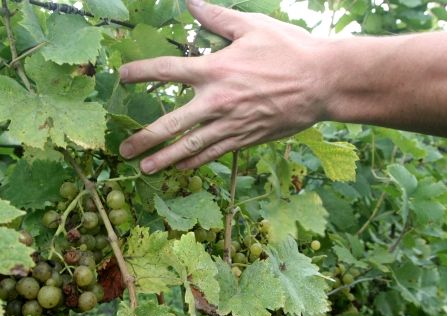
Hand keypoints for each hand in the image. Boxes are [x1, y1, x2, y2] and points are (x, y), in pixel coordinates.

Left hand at [118, 0, 329, 173]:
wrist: (323, 82)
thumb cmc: (290, 50)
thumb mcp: (253, 26)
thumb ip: (217, 18)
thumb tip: (190, 2)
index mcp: (216, 69)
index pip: (168, 70)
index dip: (142, 71)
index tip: (123, 75)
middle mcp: (218, 101)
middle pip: (172, 123)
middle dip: (145, 137)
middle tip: (123, 149)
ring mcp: (231, 124)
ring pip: (191, 146)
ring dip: (165, 159)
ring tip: (144, 168)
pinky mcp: (245, 138)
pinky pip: (214, 153)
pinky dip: (195, 161)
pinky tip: (180, 168)